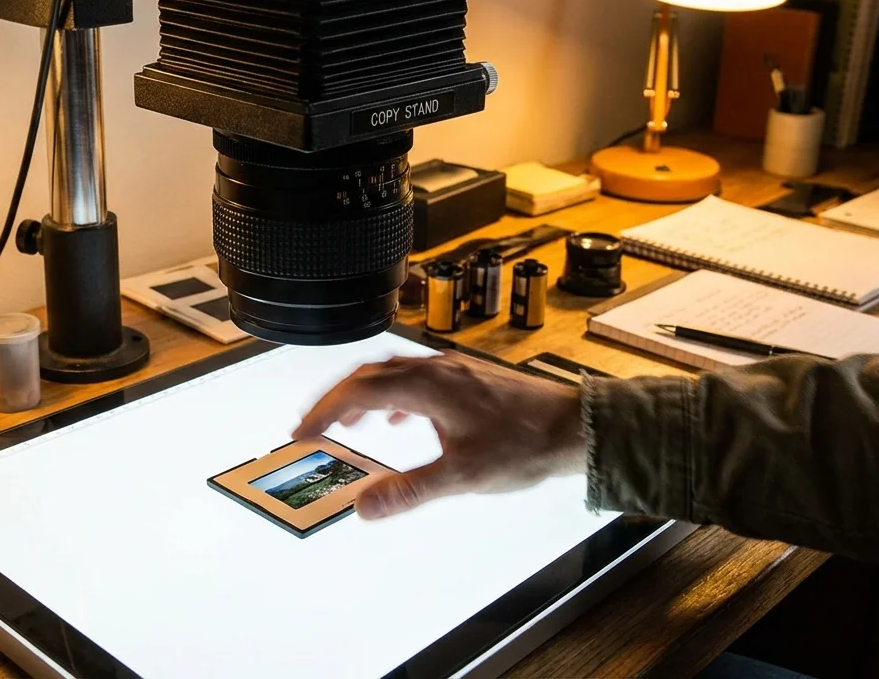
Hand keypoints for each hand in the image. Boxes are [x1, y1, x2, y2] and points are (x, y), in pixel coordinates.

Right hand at [295, 352, 585, 519]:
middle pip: (370, 376)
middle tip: (312, 426)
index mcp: (427, 387)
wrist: (577, 426)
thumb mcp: (462, 476)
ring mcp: (454, 370)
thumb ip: (409, 491)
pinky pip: (417, 378)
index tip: (301, 433)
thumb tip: (363, 507)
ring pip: (393, 374)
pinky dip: (394, 396)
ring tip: (347, 423)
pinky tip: (399, 420)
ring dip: (363, 395)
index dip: (323, 412)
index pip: (358, 392)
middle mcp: (436, 370)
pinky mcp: (469, 378)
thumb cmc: (525, 446)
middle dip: (335, 400)